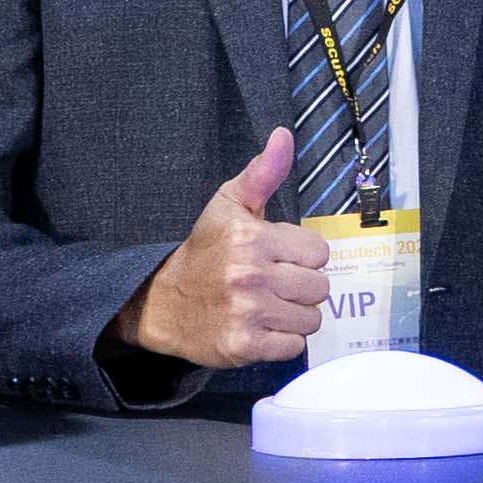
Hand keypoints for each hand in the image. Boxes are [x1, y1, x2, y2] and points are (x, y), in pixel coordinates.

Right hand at [130, 125, 336, 373]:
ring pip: (311, 318)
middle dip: (301, 286)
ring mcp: (249, 313)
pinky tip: (261, 327)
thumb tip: (283, 136)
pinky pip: (295, 346)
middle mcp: (252, 276)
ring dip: (295, 315)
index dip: (302, 256)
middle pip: (319, 288)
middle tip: (274, 284)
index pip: (319, 252)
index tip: (278, 257)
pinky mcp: (245, 346)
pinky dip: (283, 340)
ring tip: (268, 305)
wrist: (163, 302)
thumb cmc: (205, 251)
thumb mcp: (230, 204)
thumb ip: (263, 172)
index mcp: (253, 238)